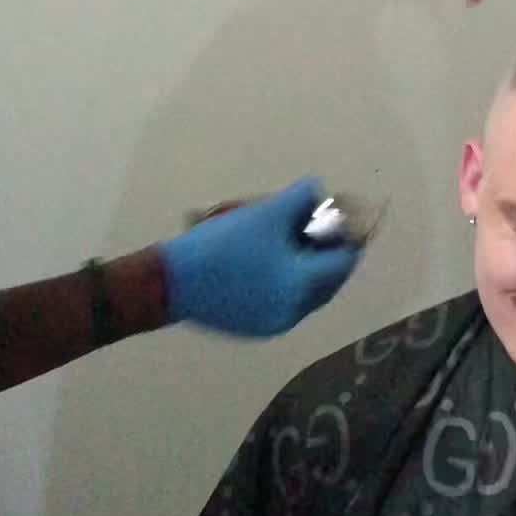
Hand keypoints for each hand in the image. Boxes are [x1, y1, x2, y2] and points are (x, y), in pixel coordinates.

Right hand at [159, 177, 358, 336]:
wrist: (169, 282)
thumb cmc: (220, 245)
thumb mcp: (263, 214)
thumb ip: (299, 198)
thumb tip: (317, 189)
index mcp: (302, 287)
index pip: (343, 260)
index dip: (346, 233)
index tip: (340, 212)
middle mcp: (294, 312)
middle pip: (328, 278)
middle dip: (326, 249)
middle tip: (318, 221)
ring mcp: (274, 323)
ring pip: (306, 290)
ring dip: (306, 264)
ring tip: (292, 236)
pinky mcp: (254, 326)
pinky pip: (284, 299)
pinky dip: (286, 278)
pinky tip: (271, 257)